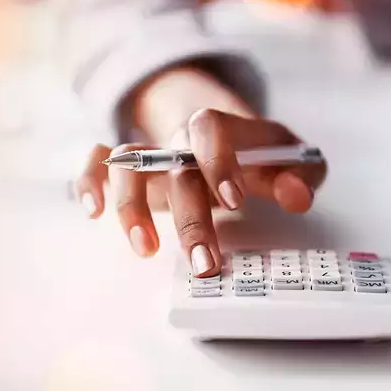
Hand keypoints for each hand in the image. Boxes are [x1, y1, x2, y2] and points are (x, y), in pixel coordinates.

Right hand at [74, 108, 327, 276]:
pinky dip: (90, 181)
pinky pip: (97, 162)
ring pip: (128, 164)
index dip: (218, 161)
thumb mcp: (291, 158)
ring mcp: (151, 153)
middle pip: (175, 166)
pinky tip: (94, 211)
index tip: (233, 201)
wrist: (221, 133)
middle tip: (205, 261)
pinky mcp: (129, 169)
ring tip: (147, 249)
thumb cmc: (257, 154)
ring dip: (133, 206)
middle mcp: (179, 139)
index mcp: (220, 129)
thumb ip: (300, 175)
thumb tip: (296, 196)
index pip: (210, 128)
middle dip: (190, 218)